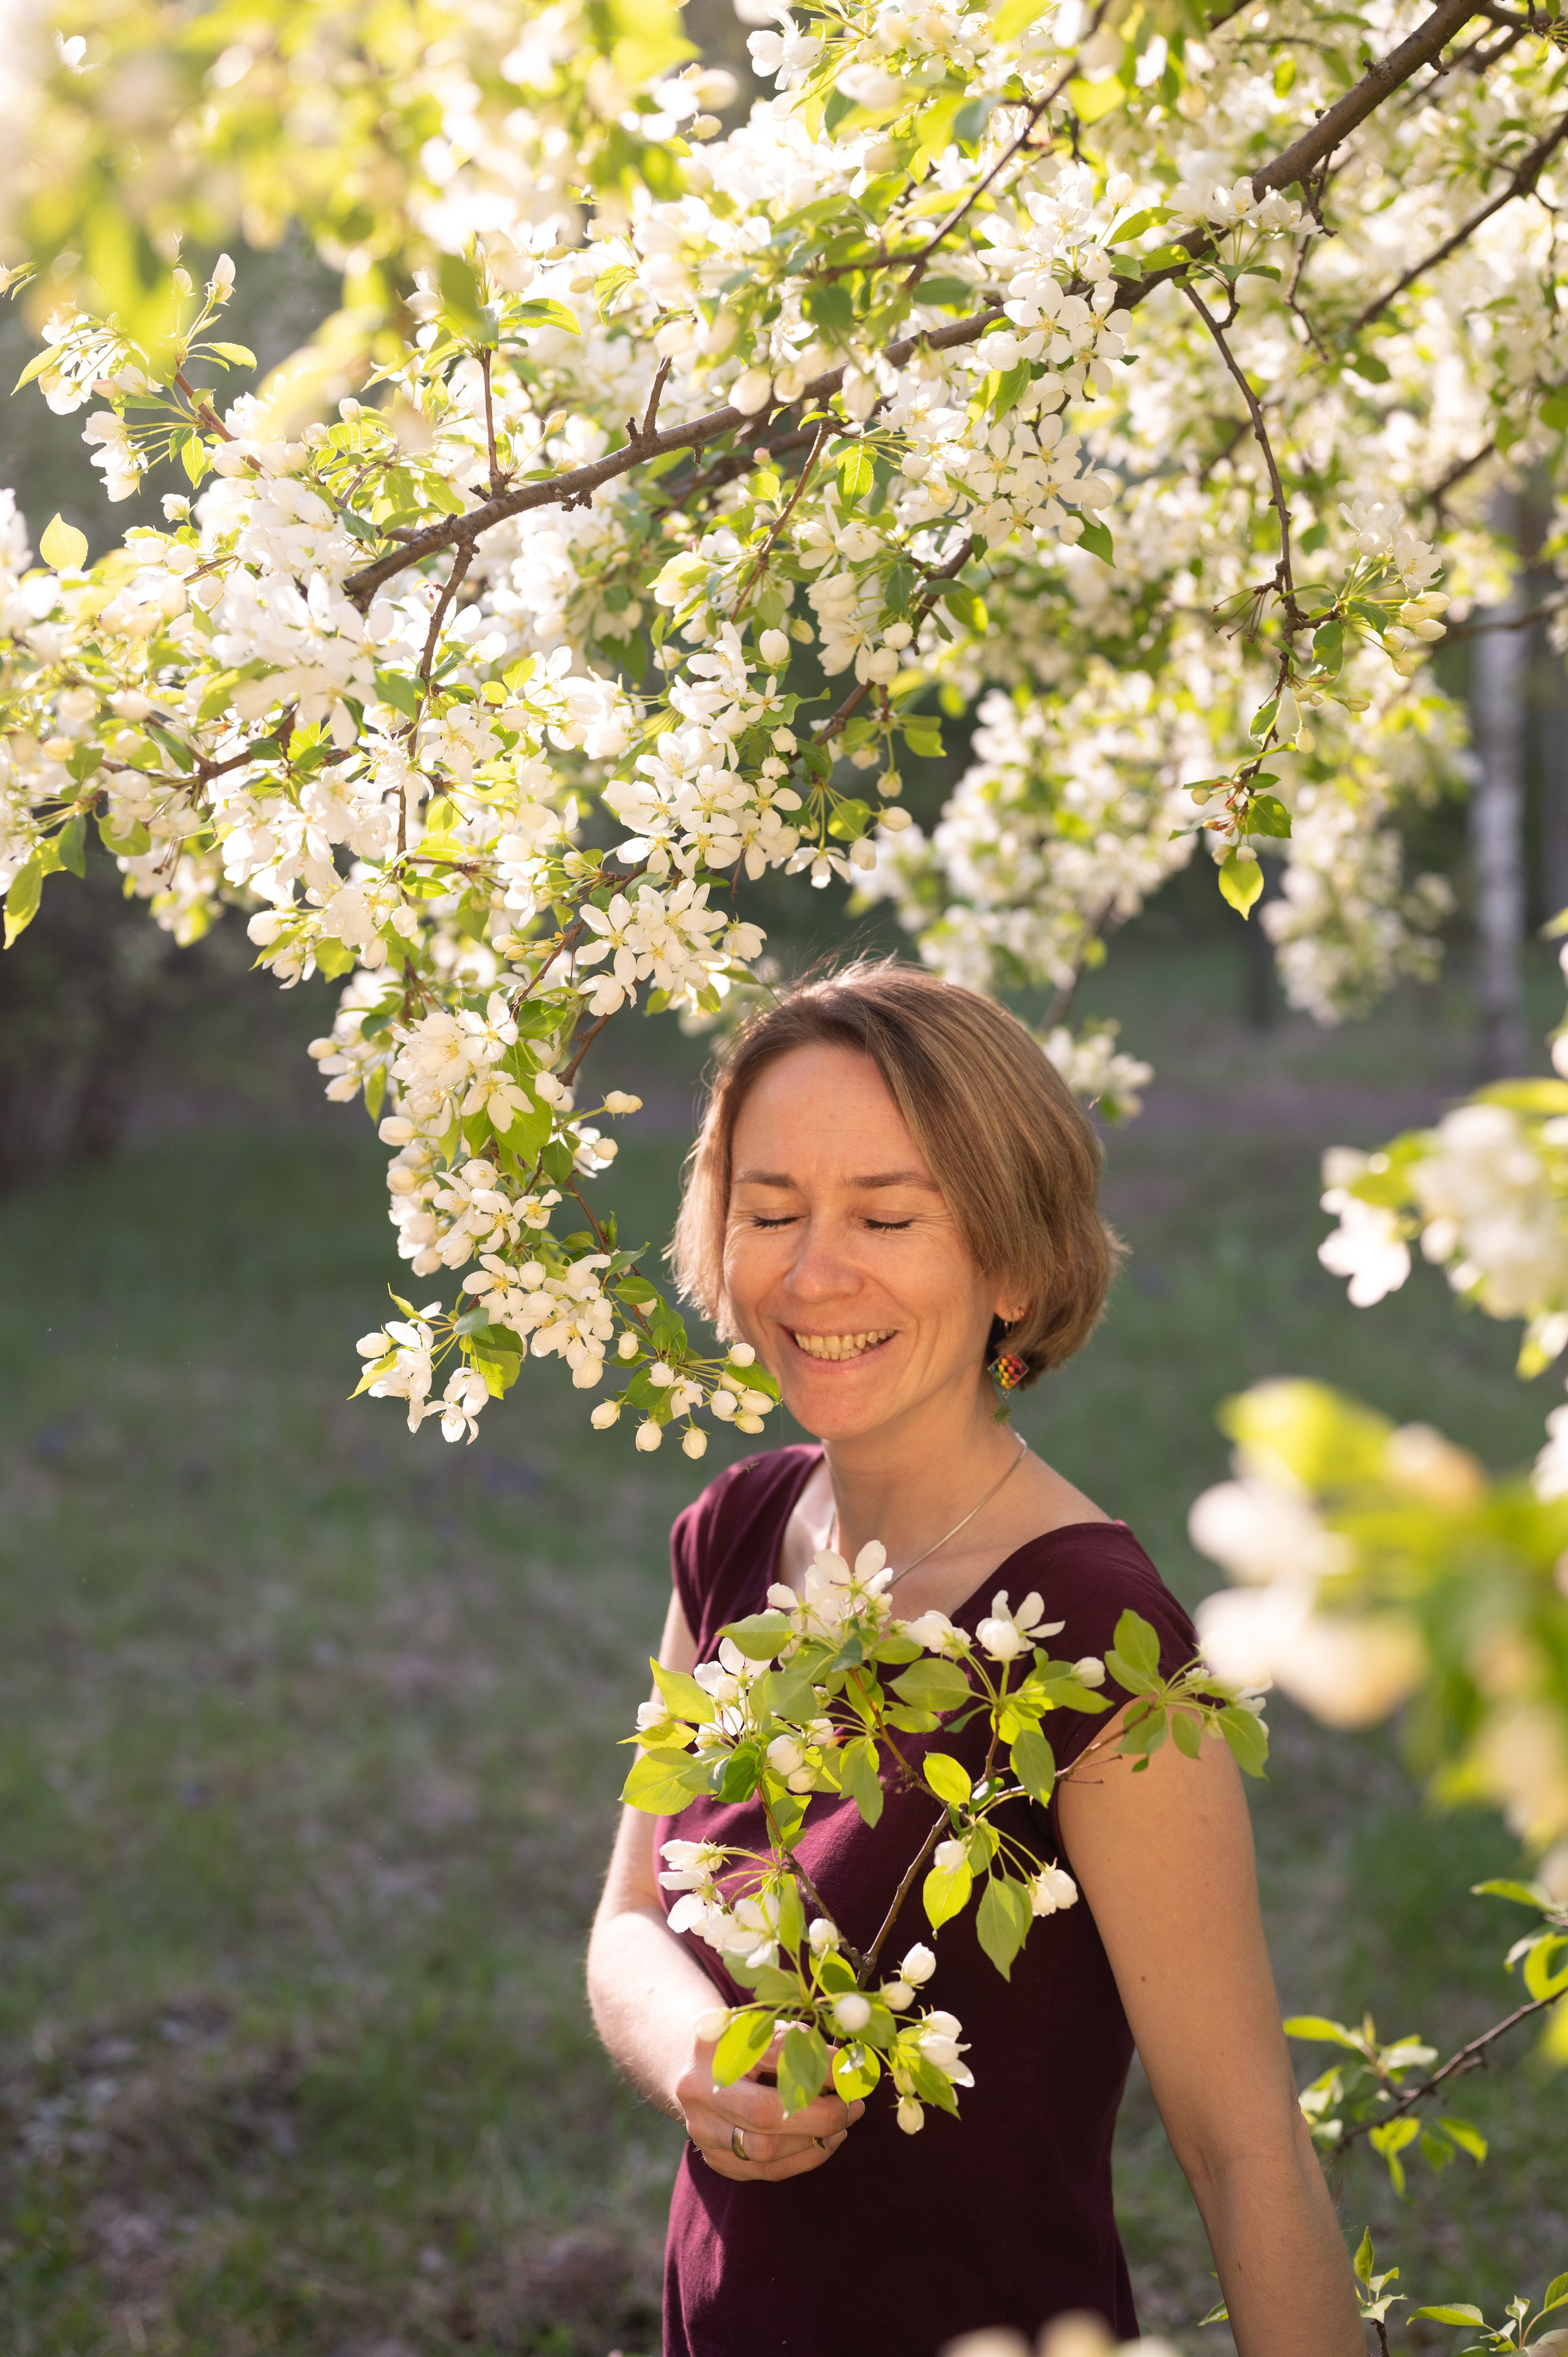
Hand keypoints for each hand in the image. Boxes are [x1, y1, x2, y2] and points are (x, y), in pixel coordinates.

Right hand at [676, 2031, 864, 2181]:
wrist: (698, 2072)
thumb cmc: (745, 2045)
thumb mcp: (769, 2030)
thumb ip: (804, 2044)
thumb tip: (850, 2069)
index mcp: (714, 2044)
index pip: (775, 2054)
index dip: (820, 2066)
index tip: (851, 2071)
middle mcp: (700, 2090)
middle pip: (765, 2114)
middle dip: (821, 2115)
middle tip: (854, 2106)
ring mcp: (703, 2130)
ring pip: (766, 2151)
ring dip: (815, 2140)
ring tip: (843, 2123)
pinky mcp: (715, 2159)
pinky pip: (767, 2171)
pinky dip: (804, 2158)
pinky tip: (825, 2141)